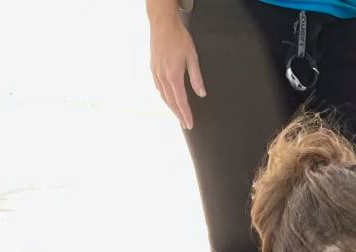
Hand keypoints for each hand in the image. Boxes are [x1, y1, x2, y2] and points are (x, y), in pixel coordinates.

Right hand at [148, 9, 204, 128]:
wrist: (162, 23)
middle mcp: (163, 78)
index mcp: (173, 76)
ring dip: (171, 108)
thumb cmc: (178, 37)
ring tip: (178, 115)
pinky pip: (159, 88)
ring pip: (164, 97)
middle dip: (179, 115)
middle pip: (171, 103)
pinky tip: (168, 100)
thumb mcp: (192, 56)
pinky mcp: (153, 69)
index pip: (181, 101)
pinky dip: (164, 97)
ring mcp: (156, 74)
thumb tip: (202, 93)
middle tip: (185, 124)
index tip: (189, 124)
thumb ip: (196, 77)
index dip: (186, 114)